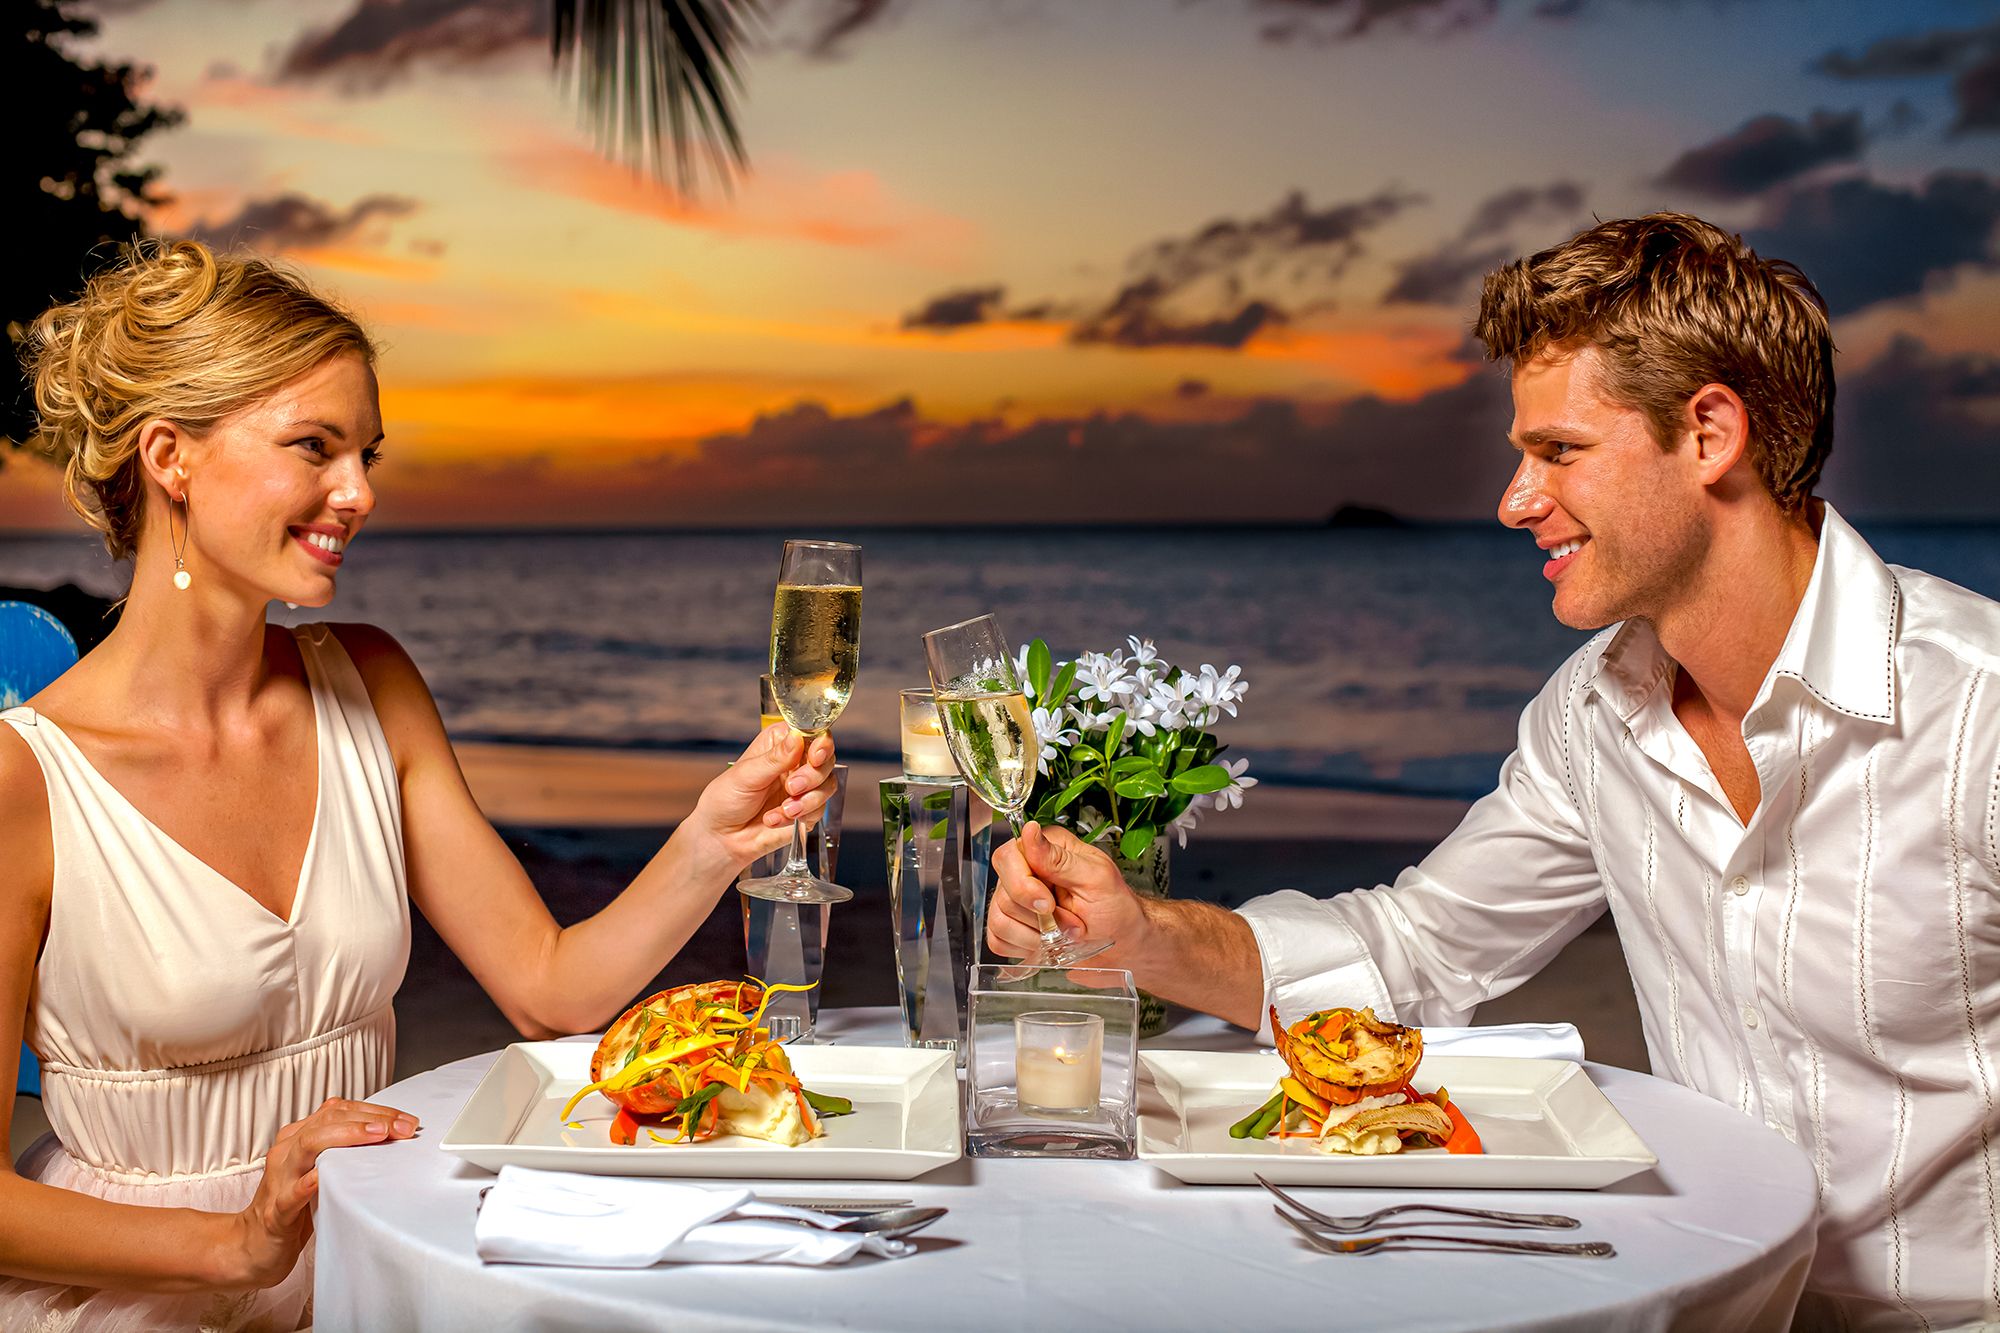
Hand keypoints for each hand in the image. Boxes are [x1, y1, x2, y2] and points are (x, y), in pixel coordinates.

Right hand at [224, 1097, 418, 1288]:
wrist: (255, 1245)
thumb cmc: (296, 1206)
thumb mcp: (322, 1171)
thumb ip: (344, 1151)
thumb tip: (391, 1137)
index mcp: (298, 1138)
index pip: (339, 1111)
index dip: (375, 1111)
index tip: (406, 1121)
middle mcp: (287, 1151)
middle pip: (329, 1121)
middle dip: (371, 1120)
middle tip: (402, 1128)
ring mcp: (279, 1179)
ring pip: (308, 1145)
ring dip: (346, 1137)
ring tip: (377, 1136)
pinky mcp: (276, 1211)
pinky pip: (291, 1193)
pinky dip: (310, 1182)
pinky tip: (326, 1177)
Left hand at [690, 723, 837, 868]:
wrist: (721, 837)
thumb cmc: (725, 799)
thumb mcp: (746, 775)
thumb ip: (774, 759)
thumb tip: (797, 737)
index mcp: (780, 744)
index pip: (811, 733)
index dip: (820, 744)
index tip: (815, 757)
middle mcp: (795, 763)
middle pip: (826, 760)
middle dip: (812, 776)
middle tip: (791, 787)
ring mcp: (803, 788)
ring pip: (827, 786)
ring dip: (807, 800)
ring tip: (784, 810)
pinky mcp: (806, 811)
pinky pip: (819, 810)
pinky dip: (799, 817)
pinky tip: (775, 819)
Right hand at [986, 821, 1152, 968]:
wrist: (1122, 944)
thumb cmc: (1115, 908)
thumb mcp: (1096, 879)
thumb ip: (1059, 858)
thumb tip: (1030, 830)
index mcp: (1046, 848)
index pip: (1007, 857)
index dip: (1023, 885)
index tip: (1047, 904)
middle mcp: (1027, 870)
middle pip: (1002, 893)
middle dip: (1038, 918)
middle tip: (1071, 922)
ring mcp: (1017, 900)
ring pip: (998, 920)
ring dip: (1036, 937)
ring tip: (1064, 934)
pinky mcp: (1014, 927)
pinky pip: (999, 940)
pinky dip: (1025, 948)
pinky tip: (1046, 944)